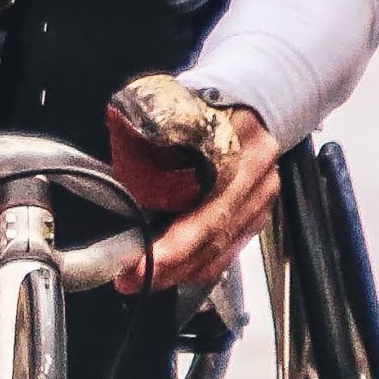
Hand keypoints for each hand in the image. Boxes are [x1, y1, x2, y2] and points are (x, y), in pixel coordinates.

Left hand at [123, 102, 277, 292]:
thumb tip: (116, 138)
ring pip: (222, 246)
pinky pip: (230, 249)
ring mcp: (262, 195)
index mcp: (235, 139)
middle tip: (128, 279)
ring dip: (181, 270)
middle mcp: (255, 171)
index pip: (204, 199)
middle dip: (170, 263)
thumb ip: (149, 126)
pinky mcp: (260, 211)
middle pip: (213, 231)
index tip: (140, 258)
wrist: (256, 99)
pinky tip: (173, 273)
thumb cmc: (208, 103)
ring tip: (141, 280)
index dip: (174, 239)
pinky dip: (200, 266)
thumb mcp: (178, 101)